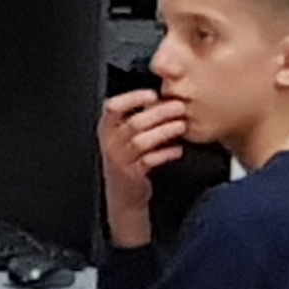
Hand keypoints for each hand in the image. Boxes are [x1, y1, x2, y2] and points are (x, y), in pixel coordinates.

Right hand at [98, 88, 187, 245]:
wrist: (125, 195)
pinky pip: (149, 161)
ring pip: (141, 141)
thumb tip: (162, 98)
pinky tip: (177, 150)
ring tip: (181, 125)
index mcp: (107, 128)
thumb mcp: (124, 137)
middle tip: (178, 106)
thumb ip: (137, 118)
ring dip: (163, 131)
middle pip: (133, 122)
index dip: (132, 98)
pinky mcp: (131, 174)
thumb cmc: (129, 160)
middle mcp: (110, 142)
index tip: (152, 94)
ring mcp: (120, 159)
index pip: (113, 107)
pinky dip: (165, 154)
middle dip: (158, 113)